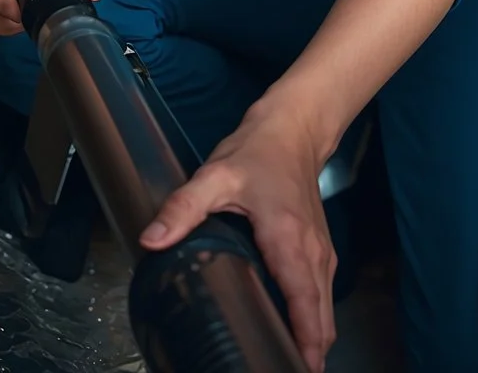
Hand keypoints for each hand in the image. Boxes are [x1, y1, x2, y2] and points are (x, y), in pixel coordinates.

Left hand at [140, 104, 336, 370]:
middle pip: (322, 319)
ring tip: (286, 362)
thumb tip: (152, 240)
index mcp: (290, 242)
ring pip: (325, 311)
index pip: (306, 306)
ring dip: (312, 340)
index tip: (296, 368)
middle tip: (280, 369)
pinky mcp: (320, 252)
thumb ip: (182, 209)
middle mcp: (314, 254)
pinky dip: (314, 321)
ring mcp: (322, 254)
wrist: (294, 129)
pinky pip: (322, 297)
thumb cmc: (259, 152)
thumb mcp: (214, 176)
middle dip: (308, 353)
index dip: (305, 344)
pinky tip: (295, 336)